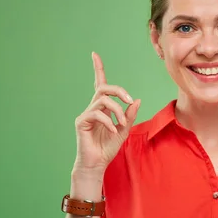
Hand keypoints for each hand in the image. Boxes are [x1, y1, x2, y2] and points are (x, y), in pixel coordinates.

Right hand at [73, 52, 139, 173]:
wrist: (97, 164)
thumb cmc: (108, 148)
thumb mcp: (124, 130)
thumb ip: (130, 115)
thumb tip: (136, 100)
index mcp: (103, 108)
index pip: (100, 84)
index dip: (98, 69)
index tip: (94, 54)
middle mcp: (93, 107)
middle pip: (104, 88)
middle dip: (118, 90)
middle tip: (129, 99)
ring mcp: (86, 114)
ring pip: (102, 100)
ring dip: (117, 109)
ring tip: (122, 124)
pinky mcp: (81, 122)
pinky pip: (96, 114)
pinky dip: (108, 121)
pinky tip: (113, 130)